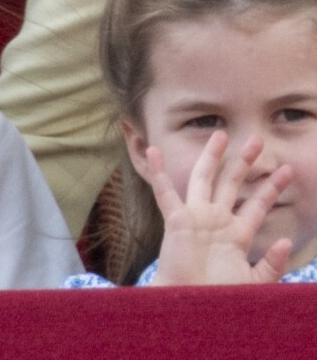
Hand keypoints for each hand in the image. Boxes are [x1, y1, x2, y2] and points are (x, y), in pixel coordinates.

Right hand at [148, 131, 293, 285]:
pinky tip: (154, 151)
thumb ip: (271, 265)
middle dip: (245, 161)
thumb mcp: (254, 284)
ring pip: (204, 179)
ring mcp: (195, 217)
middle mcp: (216, 220)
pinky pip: (164, 192)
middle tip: (258, 139)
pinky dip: (158, 172)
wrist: (191, 306)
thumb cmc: (219, 298)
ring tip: (221, 134)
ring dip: (212, 157)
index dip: (271, 188)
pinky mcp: (176, 220)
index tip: (286, 170)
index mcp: (235, 234)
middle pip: (232, 183)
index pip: (257, 204)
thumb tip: (284, 242)